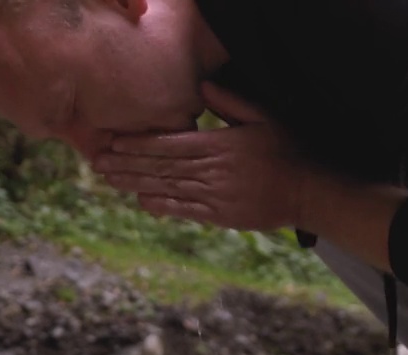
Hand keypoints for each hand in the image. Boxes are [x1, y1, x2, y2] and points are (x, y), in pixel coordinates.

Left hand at [92, 83, 305, 231]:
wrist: (310, 190)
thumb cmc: (288, 149)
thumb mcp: (263, 116)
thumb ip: (230, 102)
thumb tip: (202, 86)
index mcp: (219, 145)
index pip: (169, 144)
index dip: (139, 144)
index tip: (114, 141)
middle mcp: (213, 171)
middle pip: (161, 167)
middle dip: (127, 164)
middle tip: (98, 162)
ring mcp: (216, 195)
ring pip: (167, 188)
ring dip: (135, 184)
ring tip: (110, 179)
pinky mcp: (221, 216)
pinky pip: (185, 210)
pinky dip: (162, 206)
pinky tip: (141, 202)